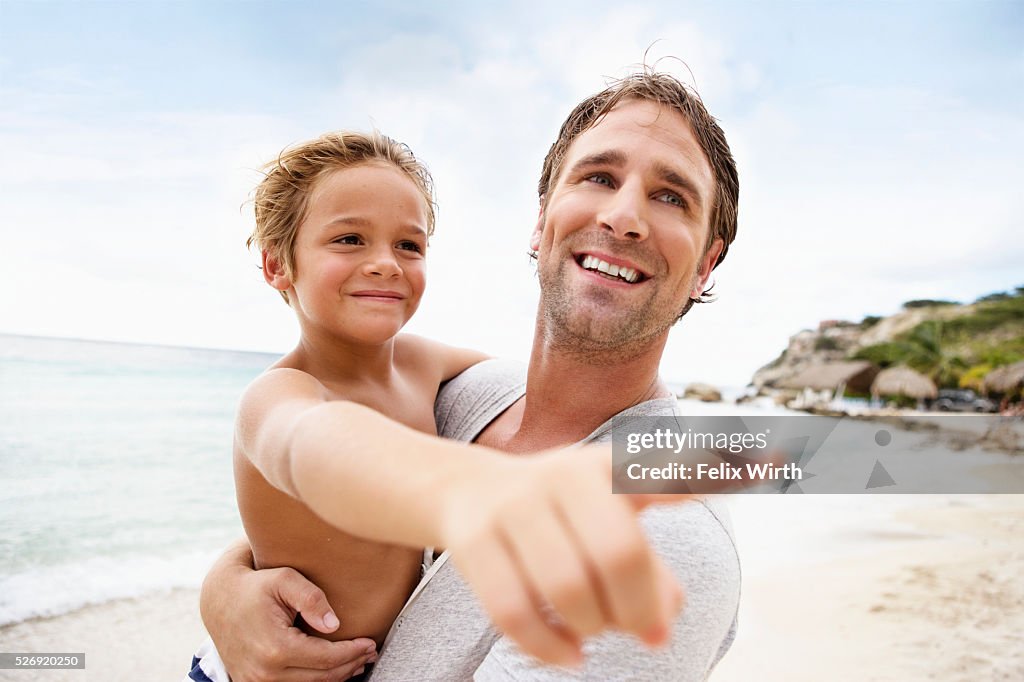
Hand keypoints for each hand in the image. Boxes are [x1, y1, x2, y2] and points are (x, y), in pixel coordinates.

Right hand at [200, 544, 377, 681]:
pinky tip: (332, 670)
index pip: (326, 658)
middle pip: (322, 677)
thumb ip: (312, 598)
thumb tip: (334, 624)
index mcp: (275, 648)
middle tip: (369, 651)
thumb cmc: (255, 586)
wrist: (219, 601)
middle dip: (350, 665)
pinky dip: (317, 681)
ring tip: (357, 661)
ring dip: (337, 676)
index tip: (369, 642)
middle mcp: (265, 672)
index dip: (352, 651)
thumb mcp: (284, 580)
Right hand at [439, 446, 687, 667]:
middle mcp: (563, 476)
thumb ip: (650, 568)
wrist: (463, 488)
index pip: (661, 469)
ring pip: (566, 588)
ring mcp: (514, 504)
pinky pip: (515, 611)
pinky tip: (569, 654)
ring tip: (595, 630)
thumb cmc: (559, 512)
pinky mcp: (474, 539)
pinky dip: (549, 647)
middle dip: (639, 609)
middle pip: (619, 553)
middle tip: (646, 632)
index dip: (710, 468)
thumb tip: (665, 620)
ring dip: (593, 627)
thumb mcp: (607, 519)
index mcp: (607, 466)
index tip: (769, 463)